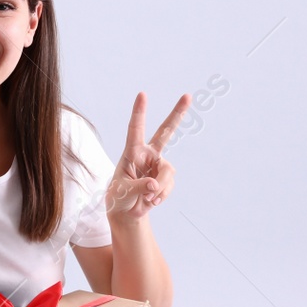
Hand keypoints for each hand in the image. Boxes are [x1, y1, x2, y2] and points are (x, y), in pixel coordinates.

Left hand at [105, 92, 188, 222]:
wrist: (127, 212)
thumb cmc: (119, 197)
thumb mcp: (122, 193)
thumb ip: (138, 187)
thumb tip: (154, 184)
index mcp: (131, 151)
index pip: (135, 129)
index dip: (139, 112)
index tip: (142, 94)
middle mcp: (147, 154)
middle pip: (165, 132)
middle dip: (177, 114)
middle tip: (188, 96)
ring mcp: (159, 165)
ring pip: (168, 172)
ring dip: (159, 188)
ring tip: (147, 197)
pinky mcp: (166, 177)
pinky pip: (169, 185)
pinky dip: (161, 195)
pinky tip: (152, 200)